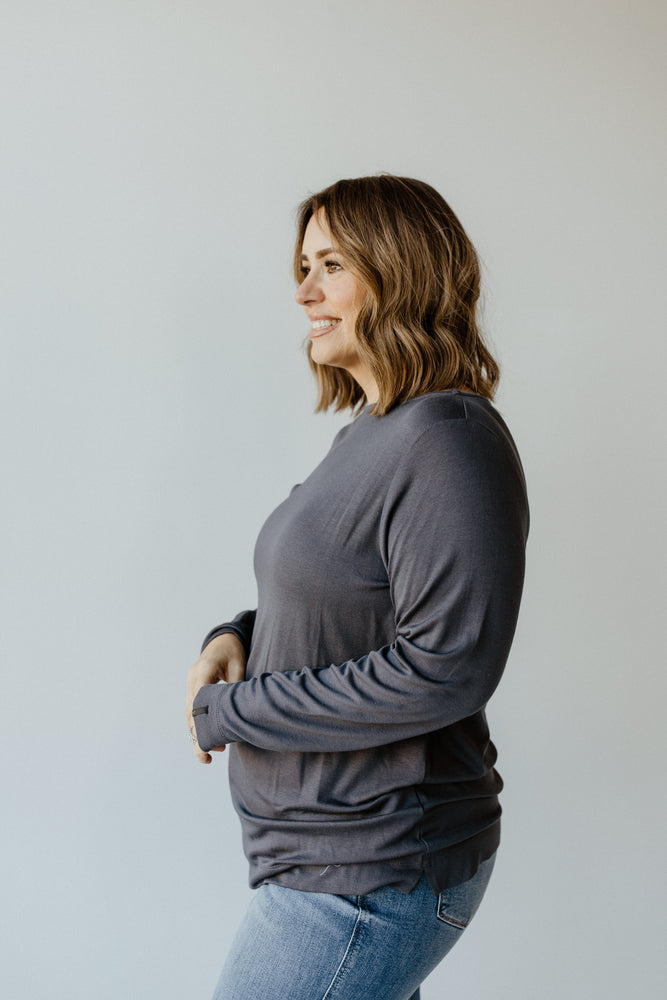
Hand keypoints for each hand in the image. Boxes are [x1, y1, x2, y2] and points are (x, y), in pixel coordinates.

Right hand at [186, 633, 246, 763]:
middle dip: (199, 733)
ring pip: (190, 713)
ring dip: (198, 732)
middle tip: (212, 752)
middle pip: (191, 711)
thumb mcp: (239, 664)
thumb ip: (237, 685)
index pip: (199, 701)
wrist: (224, 638)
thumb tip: (239, 709)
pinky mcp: (194, 687)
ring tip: (211, 751)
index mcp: (203, 671)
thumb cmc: (233, 650)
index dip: (204, 722)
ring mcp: (191, 682)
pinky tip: (208, 738)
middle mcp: (192, 678)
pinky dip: (199, 723)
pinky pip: (193, 708)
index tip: (211, 739)